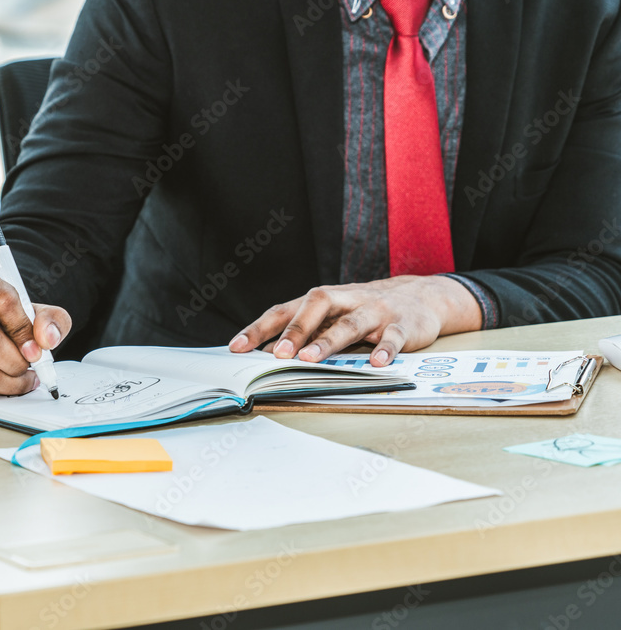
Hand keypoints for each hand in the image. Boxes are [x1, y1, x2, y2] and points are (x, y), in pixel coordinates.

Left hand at [228, 275, 481, 365]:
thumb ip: (306, 332)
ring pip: (349, 324)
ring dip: (329, 341)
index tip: (237, 347)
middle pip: (316, 307)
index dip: (260, 328)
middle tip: (278, 354)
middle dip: (295, 330)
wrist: (421, 296)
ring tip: (311, 359)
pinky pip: (393, 336)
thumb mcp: (333, 317)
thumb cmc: (364, 310)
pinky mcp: (403, 325)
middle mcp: (346, 300)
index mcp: (322, 300)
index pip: (284, 310)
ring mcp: (375, 311)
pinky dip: (384, 349)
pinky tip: (376, 363)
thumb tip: (268, 355)